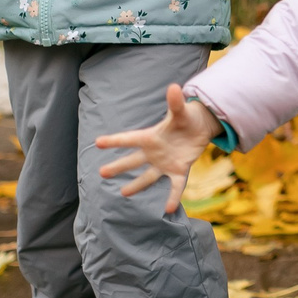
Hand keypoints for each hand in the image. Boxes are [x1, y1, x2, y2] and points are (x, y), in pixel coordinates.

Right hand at [94, 83, 222, 214]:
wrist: (199, 128)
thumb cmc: (186, 118)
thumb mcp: (181, 111)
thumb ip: (176, 102)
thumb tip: (175, 87)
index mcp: (151, 136)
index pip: (130, 139)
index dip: (114, 140)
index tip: (97, 142)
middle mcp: (154, 152)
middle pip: (133, 160)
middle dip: (118, 166)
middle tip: (101, 173)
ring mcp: (165, 163)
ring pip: (148, 176)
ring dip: (137, 185)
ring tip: (123, 193)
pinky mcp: (178, 170)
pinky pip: (175, 186)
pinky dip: (173, 196)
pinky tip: (169, 209)